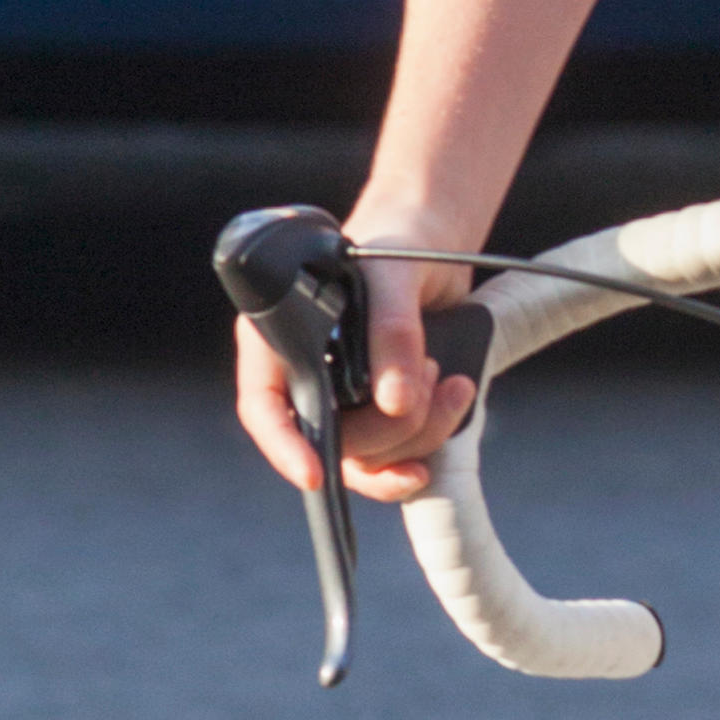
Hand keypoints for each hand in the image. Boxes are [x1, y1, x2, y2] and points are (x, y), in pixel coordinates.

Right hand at [228, 208, 478, 506]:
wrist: (434, 245)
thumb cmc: (397, 245)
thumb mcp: (394, 277)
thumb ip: (393, 332)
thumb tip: (395, 402)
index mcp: (281, 339)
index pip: (264, 407)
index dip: (283, 446)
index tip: (314, 474)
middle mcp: (307, 376)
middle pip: (332, 442)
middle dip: (389, 427)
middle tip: (430, 374)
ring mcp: (345, 399)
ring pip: (371, 455)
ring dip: (420, 430)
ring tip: (448, 378)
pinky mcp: (382, 410)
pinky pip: (399, 453)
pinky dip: (432, 437)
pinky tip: (455, 401)